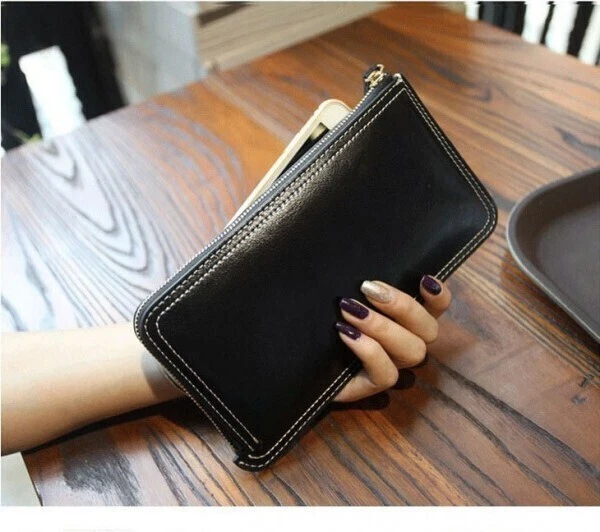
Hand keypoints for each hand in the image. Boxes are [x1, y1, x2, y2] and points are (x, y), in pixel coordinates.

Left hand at [334, 275, 450, 401]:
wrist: (292, 358)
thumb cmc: (322, 318)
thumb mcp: (344, 295)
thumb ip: (362, 286)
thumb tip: (366, 271)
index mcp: (405, 320)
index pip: (437, 308)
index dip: (439, 296)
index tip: (424, 279)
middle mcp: (405, 344)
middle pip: (428, 330)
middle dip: (403, 306)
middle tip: (369, 289)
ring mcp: (391, 367)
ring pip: (412, 351)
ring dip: (383, 327)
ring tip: (350, 310)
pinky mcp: (370, 386)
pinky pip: (385, 374)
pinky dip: (368, 350)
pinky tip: (345, 333)